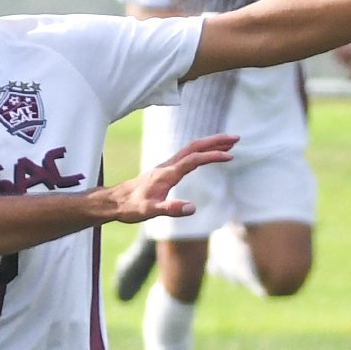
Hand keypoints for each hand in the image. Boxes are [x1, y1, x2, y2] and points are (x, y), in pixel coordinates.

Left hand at [104, 134, 236, 223]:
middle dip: (216, 141)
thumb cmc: (130, 207)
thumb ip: (170, 209)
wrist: (114, 202)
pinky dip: (200, 152)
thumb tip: (191, 208)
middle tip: (236, 138)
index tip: (230, 156)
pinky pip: (186, 156)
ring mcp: (165, 167)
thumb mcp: (150, 211)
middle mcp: (167, 166)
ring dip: (210, 144)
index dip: (212, 156)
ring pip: (190, 149)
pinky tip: (206, 155)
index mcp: (167, 174)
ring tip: (229, 144)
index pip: (194, 160)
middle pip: (194, 147)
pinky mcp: (164, 171)